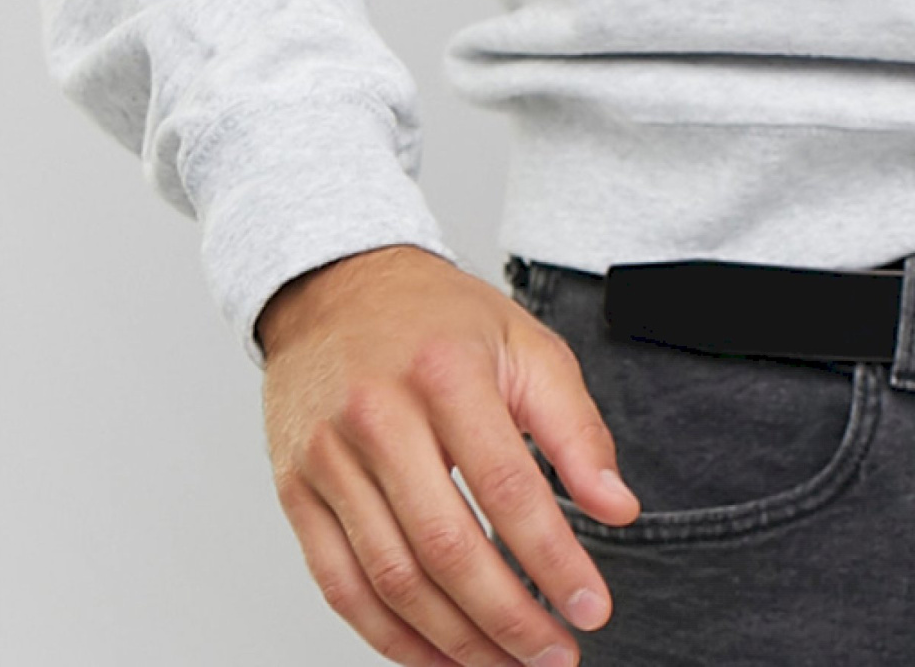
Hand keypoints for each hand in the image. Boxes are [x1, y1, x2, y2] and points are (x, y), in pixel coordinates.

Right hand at [258, 244, 638, 666]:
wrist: (335, 286)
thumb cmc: (438, 320)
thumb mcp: (525, 344)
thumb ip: (576, 428)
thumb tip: (618, 508)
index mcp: (446, 372)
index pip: (509, 489)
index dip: (554, 560)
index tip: (592, 608)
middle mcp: (379, 416)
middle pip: (448, 549)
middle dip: (510, 619)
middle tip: (555, 656)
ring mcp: (328, 458)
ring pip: (393, 580)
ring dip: (456, 642)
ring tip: (506, 665)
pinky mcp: (295, 491)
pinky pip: (341, 586)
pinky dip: (390, 638)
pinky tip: (437, 656)